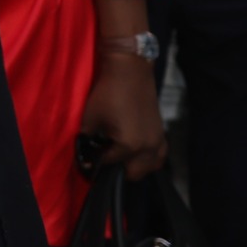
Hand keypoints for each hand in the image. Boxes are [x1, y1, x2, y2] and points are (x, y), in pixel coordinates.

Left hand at [81, 51, 168, 178]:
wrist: (130, 72)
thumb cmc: (107, 94)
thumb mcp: (91, 118)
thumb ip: (87, 140)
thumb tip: (84, 155)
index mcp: (129, 145)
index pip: (110, 164)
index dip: (96, 164)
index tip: (87, 163)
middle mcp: (147, 148)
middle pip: (133, 173)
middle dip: (117, 170)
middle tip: (104, 158)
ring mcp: (158, 142)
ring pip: (150, 168)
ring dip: (135, 167)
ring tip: (120, 156)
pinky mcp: (162, 134)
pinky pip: (159, 157)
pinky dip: (149, 159)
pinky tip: (137, 152)